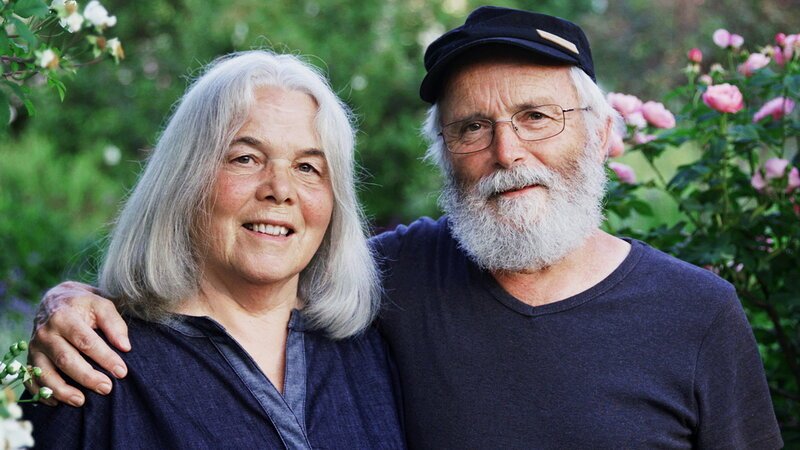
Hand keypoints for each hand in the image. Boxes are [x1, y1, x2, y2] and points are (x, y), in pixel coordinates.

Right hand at [28, 281, 130, 406]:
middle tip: (107, 388)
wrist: (55, 300)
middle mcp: (45, 332)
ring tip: (81, 401)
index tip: (122, 372)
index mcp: (64, 316)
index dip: (104, 358)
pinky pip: (30, 379)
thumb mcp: (102, 304)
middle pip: (65, 359)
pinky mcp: (29, 358)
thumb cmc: (84, 305)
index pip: (86, 341)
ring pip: (44, 373)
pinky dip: (41, 393)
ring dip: (62, 390)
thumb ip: (114, 324)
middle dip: (87, 377)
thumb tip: (125, 346)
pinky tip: (57, 402)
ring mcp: (34, 347)